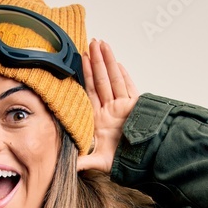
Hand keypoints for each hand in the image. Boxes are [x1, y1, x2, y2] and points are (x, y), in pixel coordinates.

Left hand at [77, 39, 138, 173]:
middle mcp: (110, 110)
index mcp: (99, 119)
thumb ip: (82, 161)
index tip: (81, 60)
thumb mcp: (98, 161)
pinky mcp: (136, 108)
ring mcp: (124, 107)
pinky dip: (124, 76)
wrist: (142, 163)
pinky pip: (129, 88)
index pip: (90, 92)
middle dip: (96, 61)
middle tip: (91, 43)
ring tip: (102, 44)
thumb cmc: (122, 161)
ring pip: (114, 80)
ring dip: (108, 62)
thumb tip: (64, 165)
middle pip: (101, 81)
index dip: (86, 75)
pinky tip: (118, 64)